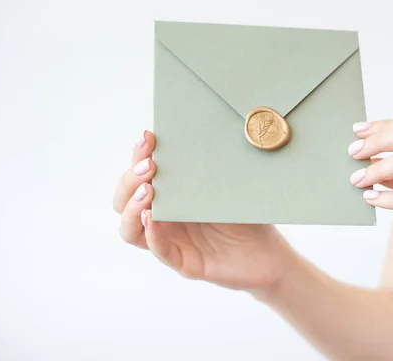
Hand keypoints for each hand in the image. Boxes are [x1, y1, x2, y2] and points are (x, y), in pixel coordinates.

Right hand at [112, 131, 287, 291]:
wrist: (268, 252)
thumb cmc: (245, 215)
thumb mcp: (227, 185)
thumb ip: (211, 166)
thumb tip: (207, 130)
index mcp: (168, 195)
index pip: (139, 175)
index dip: (138, 155)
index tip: (147, 137)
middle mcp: (162, 218)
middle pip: (124, 201)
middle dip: (129, 180)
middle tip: (148, 167)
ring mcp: (170, 241)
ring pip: (131, 230)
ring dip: (132, 209)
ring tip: (146, 191)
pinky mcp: (183, 262)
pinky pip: (160, 251)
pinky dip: (153, 235)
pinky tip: (153, 219)